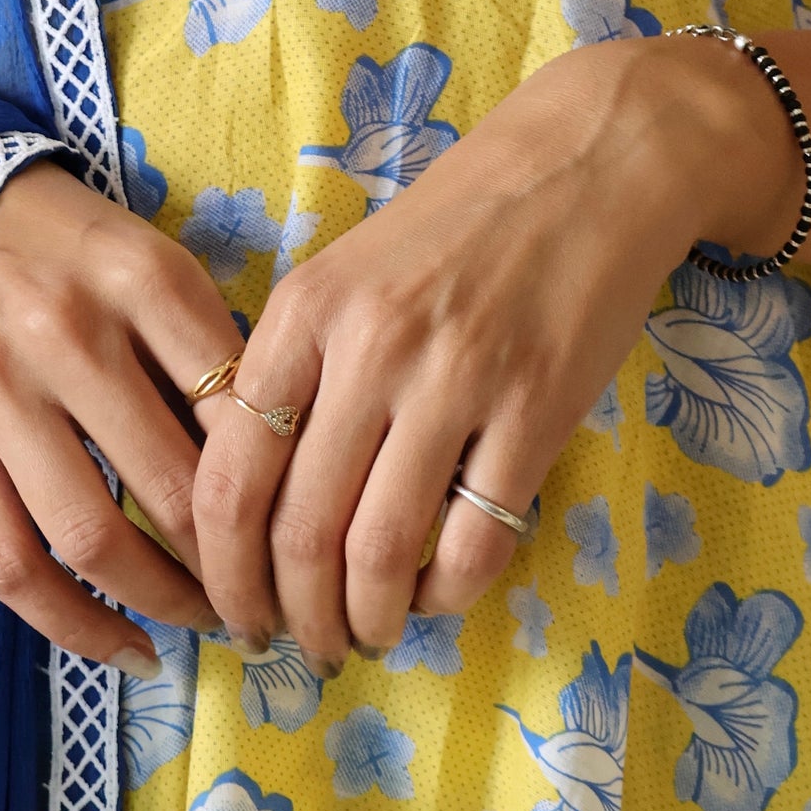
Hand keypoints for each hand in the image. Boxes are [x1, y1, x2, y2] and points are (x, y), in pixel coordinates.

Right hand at [0, 156, 242, 669]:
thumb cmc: (90, 257)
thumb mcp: (170, 270)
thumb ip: (221, 358)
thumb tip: (293, 479)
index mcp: (140, 278)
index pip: (233, 411)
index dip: (283, 494)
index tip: (312, 543)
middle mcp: (63, 334)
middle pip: (172, 486)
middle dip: (234, 565)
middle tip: (276, 602)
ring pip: (91, 535)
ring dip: (164, 601)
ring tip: (210, 624)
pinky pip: (8, 562)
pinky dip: (71, 623)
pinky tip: (127, 649)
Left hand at [189, 35, 799, 663]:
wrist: (589, 164)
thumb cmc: (457, 224)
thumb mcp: (346, 272)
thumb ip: (296, 370)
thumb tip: (252, 504)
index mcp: (305, 310)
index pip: (230, 475)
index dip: (221, 571)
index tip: (232, 611)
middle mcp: (370, 346)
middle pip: (298, 533)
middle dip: (290, 617)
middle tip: (301, 647)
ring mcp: (458, 379)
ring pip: (380, 553)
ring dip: (364, 621)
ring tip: (364, 637)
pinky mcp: (538, 411)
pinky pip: (475, 543)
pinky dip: (445, 595)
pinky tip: (435, 596)